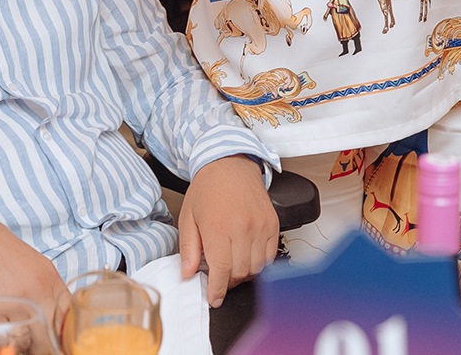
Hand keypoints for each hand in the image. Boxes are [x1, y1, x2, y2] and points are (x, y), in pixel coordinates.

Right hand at [0, 218, 69, 335]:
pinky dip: (1, 340)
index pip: (67, 317)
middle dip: (44, 344)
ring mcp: (14, 303)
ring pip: (26, 340)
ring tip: (17, 338)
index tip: (58, 342)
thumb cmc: (1, 253)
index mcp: (49, 280)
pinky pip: (1, 339)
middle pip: (49, 333)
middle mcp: (36, 292)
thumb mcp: (37, 266)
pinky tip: (0, 333)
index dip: (63, 334)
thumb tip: (60, 318)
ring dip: (23, 344)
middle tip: (37, 345)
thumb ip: (50, 290)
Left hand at [177, 155, 277, 306]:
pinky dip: (260, 262)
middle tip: (219, 276)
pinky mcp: (273, 224)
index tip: (214, 298)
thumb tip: (187, 273)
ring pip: (257, 267)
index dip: (217, 290)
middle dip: (228, 281)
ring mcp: (260, 226)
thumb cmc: (207, 188)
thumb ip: (188, 248)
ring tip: (232, 264)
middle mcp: (242, 228)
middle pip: (240, 273)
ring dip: (244, 273)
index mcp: (218, 228)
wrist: (229, 163)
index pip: (222, 271)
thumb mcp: (188, 217)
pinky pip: (270, 256)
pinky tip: (247, 255)